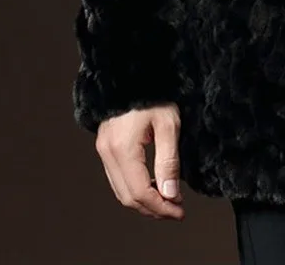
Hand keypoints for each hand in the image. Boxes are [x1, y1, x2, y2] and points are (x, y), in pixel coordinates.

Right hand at [95, 103, 184, 220]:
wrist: (132, 74)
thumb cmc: (153, 94)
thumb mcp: (168, 124)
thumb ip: (169, 161)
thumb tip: (170, 194)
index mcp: (122, 149)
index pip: (140, 192)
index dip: (161, 207)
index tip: (180, 211)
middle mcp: (108, 153)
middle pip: (128, 197)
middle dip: (153, 209)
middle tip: (176, 210)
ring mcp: (104, 151)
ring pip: (121, 191)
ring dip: (144, 201)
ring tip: (168, 200)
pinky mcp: (106, 147)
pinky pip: (118, 178)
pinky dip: (135, 188)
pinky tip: (153, 185)